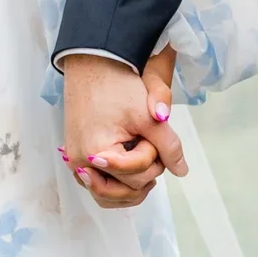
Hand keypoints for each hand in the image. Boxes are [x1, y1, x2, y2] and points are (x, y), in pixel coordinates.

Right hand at [61, 47, 184, 208]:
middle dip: (144, 168)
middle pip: (125, 190)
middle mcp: (79, 164)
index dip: (152, 153)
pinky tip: (130, 168)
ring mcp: (75, 162)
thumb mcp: (148, 116)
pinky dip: (116, 182)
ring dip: (132, 183)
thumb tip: (182, 172)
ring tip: (143, 159)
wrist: (92, 62)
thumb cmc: (117, 85)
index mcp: (95, 154)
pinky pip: (98, 184)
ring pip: (110, 194)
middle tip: (146, 140)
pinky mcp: (76, 156)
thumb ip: (168, 146)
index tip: (148, 130)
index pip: (138, 174)